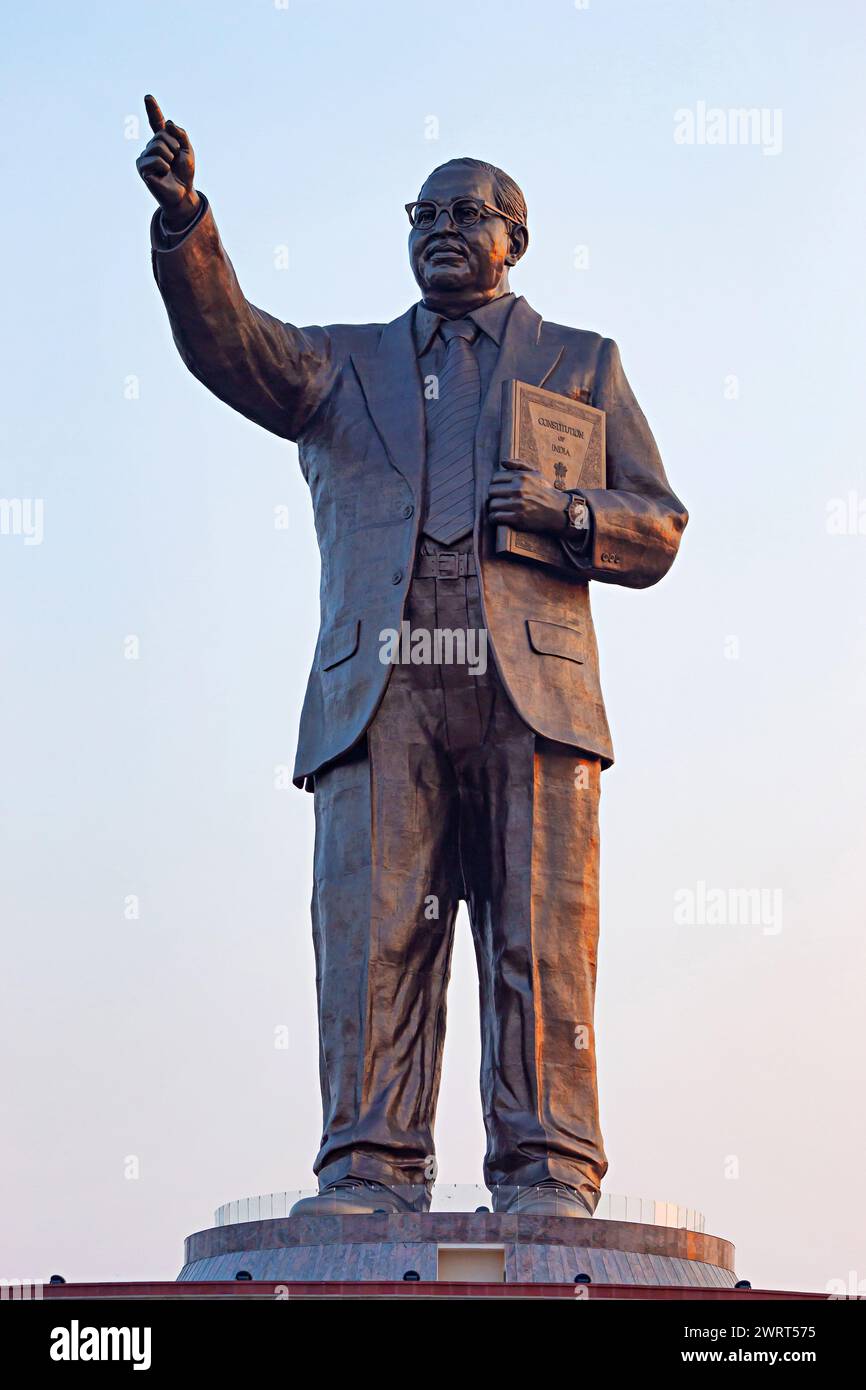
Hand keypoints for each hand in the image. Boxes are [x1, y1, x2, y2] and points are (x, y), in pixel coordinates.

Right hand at [136, 94, 199, 229]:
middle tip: (175, 160)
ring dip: (169, 157)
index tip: (148, 97)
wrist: (183, 193)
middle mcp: (151, 146)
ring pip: (158, 146)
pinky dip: (163, 166)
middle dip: (174, 147)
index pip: (156, 122)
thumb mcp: (188, 150)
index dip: (153, 110)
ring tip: (169, 168)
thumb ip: (181, 134)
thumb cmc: (185, 173)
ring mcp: (145, 156)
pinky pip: (155, 159)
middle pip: (161, 135)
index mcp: (162, 141)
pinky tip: (163, 174)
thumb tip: (168, 123)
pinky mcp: (141, 167)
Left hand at [487, 459, 568, 534]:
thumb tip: (502, 461)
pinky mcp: (517, 518)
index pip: (495, 478)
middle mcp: (518, 489)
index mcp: (521, 477)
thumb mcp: (535, 473)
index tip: (500, 490)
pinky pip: (496, 516)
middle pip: (491, 491)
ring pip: (492, 504)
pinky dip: (494, 518)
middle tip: (499, 500)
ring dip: (493, 508)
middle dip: (494, 496)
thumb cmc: (544, 491)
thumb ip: (519, 464)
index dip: (496, 484)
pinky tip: (498, 518)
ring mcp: (518, 504)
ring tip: (498, 509)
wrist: (558, 511)